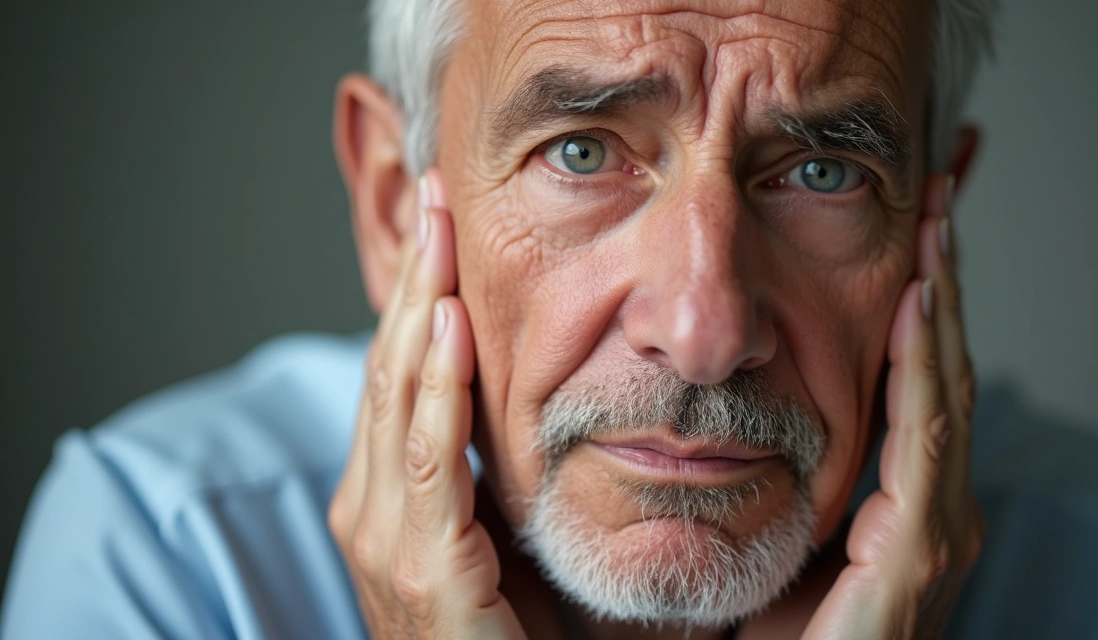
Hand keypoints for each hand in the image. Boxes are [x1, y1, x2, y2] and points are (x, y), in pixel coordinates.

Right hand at [327, 170, 525, 638]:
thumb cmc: (502, 633)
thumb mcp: (490, 535)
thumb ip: (487, 471)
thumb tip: (522, 400)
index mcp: (381, 496)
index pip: (394, 375)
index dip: (416, 298)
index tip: (441, 229)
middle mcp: (366, 506)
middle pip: (387, 366)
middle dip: (415, 279)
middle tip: (437, 198)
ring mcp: (381, 534)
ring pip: (397, 394)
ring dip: (423, 305)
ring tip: (441, 230)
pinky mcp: (418, 562)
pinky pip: (425, 454)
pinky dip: (436, 384)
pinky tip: (451, 323)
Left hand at [799, 173, 983, 638]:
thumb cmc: (780, 636)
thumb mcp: (787, 537)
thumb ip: (792, 477)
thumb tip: (745, 411)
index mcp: (909, 505)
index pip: (921, 386)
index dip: (923, 309)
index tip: (913, 235)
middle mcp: (935, 510)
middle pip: (946, 373)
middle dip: (944, 283)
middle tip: (938, 199)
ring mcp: (934, 530)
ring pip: (945, 390)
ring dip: (940, 302)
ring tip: (934, 225)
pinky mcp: (916, 552)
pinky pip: (925, 439)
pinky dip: (923, 367)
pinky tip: (916, 306)